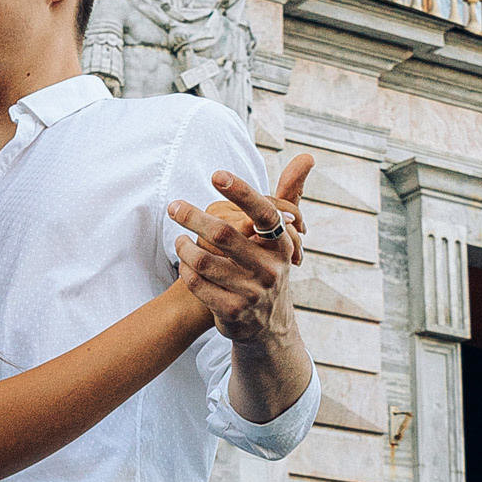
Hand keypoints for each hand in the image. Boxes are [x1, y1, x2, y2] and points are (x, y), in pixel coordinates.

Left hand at [167, 154, 311, 337]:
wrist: (266, 326)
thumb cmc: (267, 266)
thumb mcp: (281, 236)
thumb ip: (289, 195)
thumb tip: (307, 155)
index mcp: (282, 245)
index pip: (263, 213)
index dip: (241, 192)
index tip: (216, 174)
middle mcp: (270, 269)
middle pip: (224, 234)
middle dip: (193, 216)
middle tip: (174, 206)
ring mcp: (252, 293)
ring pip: (204, 260)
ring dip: (184, 247)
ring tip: (179, 240)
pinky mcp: (232, 311)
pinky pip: (197, 283)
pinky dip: (185, 270)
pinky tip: (183, 264)